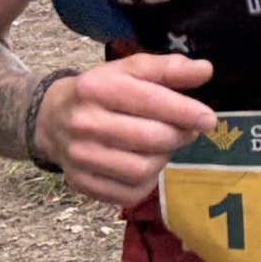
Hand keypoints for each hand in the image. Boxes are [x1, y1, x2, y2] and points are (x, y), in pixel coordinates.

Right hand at [35, 53, 216, 208]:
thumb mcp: (129, 70)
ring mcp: (80, 157)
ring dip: (163, 158)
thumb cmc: (101, 91)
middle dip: (179, 135)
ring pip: (143, 169)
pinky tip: (145, 163)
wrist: (51, 118)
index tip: (209, 119)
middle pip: (151, 138)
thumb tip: (205, 70)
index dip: (185, 111)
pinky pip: (130, 192)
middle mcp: (84, 122)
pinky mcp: (82, 183)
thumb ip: (168, 68)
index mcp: (97, 88)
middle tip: (187, 131)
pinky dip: (147, 181)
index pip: (150, 101)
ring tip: (163, 145)